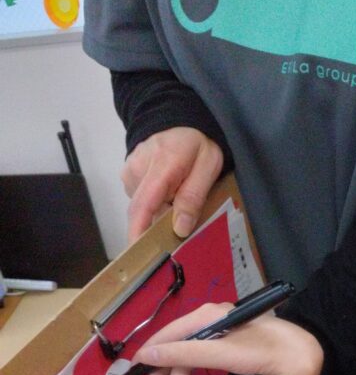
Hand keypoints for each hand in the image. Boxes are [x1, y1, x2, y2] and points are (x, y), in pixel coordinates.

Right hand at [122, 127, 223, 242]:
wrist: (179, 120)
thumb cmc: (197, 144)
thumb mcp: (208, 166)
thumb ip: (194, 196)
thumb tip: (180, 228)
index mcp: (161, 164)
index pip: (144, 204)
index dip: (138, 231)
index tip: (138, 254)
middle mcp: (138, 168)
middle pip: (141, 211)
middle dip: (154, 230)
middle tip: (175, 239)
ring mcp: (130, 171)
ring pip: (143, 207)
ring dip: (159, 214)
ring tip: (177, 206)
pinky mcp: (128, 175)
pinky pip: (141, 200)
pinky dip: (155, 205)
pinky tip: (168, 197)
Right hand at [132, 305, 323, 374]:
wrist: (299, 354)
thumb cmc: (264, 350)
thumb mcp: (222, 353)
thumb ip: (185, 354)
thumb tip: (146, 355)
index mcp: (206, 316)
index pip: (167, 336)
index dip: (150, 357)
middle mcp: (208, 321)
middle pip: (175, 351)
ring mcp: (217, 335)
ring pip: (186, 362)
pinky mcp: (226, 347)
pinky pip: (198, 364)